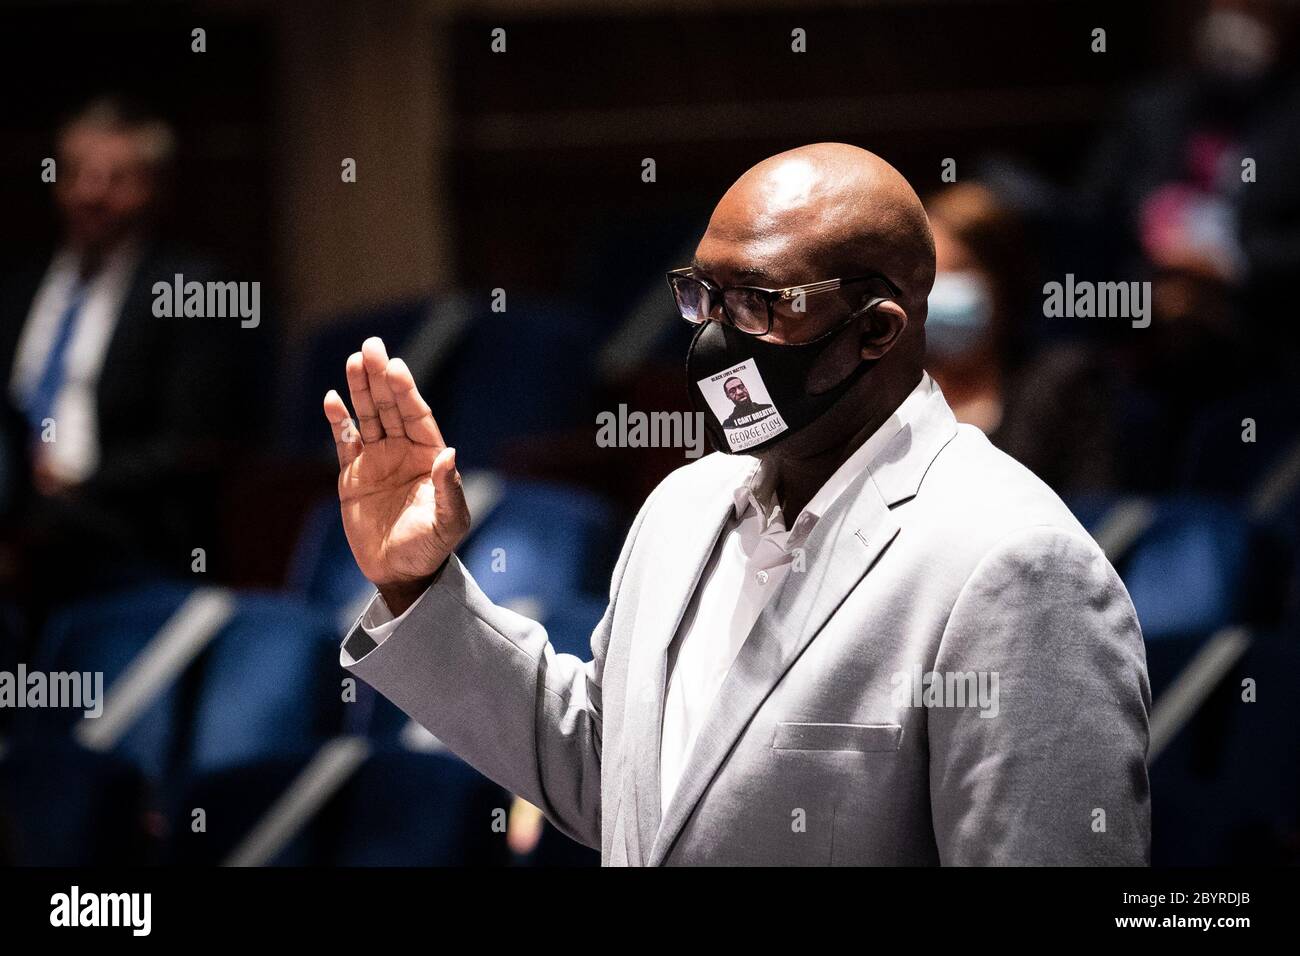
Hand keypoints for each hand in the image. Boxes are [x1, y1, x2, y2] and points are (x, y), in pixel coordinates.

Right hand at [322, 337, 469, 614]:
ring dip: (360, 389)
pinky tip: (333, 399)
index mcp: (428, 456)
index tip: (396, 367)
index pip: (416, 416)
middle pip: (390, 407)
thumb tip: (449, 453)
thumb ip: (449, 489)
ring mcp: (377, 460)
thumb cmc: (431, 547)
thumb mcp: (448, 523)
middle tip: (372, 345)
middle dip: (381, 378)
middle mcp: (403, 451)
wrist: (401, 572)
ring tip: (354, 360)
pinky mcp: (353, 475)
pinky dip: (339, 421)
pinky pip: (345, 441)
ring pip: (367, 417)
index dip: (406, 391)